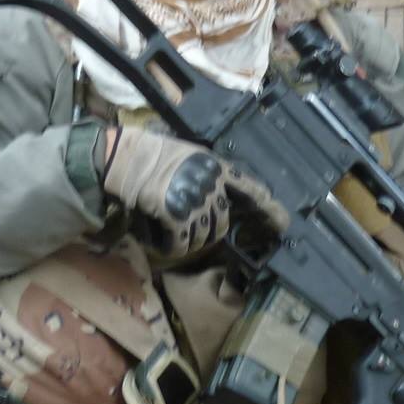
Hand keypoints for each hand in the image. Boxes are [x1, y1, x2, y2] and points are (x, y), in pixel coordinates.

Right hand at [98, 124, 288, 259]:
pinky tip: (160, 241)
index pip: (251, 190)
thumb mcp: (188, 156)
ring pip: (202, 237)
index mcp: (216, 166)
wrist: (121, 157)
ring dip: (187, 241)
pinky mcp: (176, 214)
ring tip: (169, 232)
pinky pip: (182, 244)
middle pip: (222, 223)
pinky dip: (171, 248)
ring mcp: (194, 199)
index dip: (269, 210)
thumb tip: (218, 197)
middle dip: (208, 232)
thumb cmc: (149, 155)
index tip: (282, 225)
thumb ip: (207, 174)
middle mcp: (210, 182)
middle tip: (187, 229)